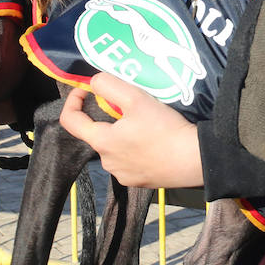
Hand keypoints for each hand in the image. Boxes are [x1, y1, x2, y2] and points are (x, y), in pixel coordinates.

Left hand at [60, 73, 203, 188]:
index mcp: (102, 142)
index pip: (70, 121)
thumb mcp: (136, 98)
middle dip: (108, 117)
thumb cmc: (164, 128)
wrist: (194, 160)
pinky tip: (153, 143)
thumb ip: (109, 85)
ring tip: (145, 124)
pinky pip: (128, 161)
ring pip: (114, 148)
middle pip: (97, 133)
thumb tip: (93, 83)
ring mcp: (122, 175)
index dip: (73, 100)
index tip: (86, 90)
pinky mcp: (138, 182)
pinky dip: (134, 149)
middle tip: (130, 106)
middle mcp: (106, 162)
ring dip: (122, 134)